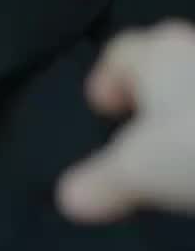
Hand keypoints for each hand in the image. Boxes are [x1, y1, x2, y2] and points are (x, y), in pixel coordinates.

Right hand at [58, 22, 194, 221]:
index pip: (122, 52)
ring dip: (190, 111)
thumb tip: (67, 198)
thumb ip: (101, 182)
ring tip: (184, 153)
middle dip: (154, 94)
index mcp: (158, 54)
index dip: (107, 80)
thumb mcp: (139, 172)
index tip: (104, 112)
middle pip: (167, 63)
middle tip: (143, 136)